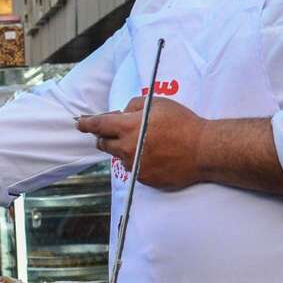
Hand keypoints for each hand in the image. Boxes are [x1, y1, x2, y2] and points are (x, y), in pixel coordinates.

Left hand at [76, 97, 204, 189]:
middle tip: (114, 131)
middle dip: (105, 136)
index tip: (80, 123)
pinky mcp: (143, 178)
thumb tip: (121, 114)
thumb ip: (133, 106)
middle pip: (103, 144)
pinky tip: (154, 155)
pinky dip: (136, 161)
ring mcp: (134, 166)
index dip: (86, 123)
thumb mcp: (157, 104)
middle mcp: (126, 148)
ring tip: (145, 142)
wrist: (203, 150)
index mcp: (128, 127)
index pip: (98, 125)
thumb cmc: (182, 123)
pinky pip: (132, 168)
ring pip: (118, 157)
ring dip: (123, 149)